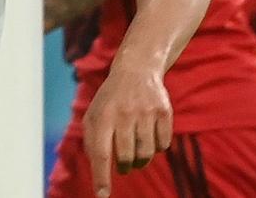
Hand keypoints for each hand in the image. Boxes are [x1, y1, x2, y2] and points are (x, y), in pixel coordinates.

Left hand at [83, 66, 171, 196]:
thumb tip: (97, 171)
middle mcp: (124, 113)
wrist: (136, 70)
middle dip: (124, 167)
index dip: (101, 176)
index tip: (102, 196)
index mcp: (103, 115)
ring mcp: (146, 111)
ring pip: (146, 154)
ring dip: (140, 161)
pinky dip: (157, 148)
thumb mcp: (94, 114)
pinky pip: (163, 145)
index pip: (101, 152)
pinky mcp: (164, 111)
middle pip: (125, 157)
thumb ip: (91, 141)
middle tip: (123, 165)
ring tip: (135, 154)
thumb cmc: (110, 100)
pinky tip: (150, 136)